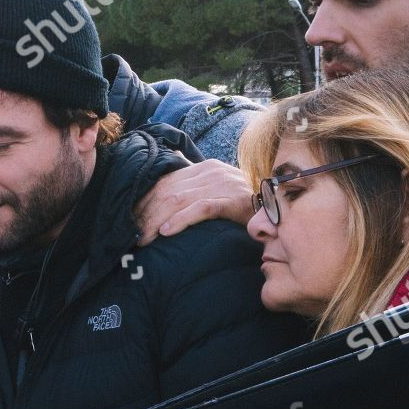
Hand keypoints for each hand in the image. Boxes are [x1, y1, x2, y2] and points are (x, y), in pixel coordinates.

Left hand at [134, 159, 252, 245]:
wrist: (278, 206)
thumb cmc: (242, 205)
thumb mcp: (215, 193)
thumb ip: (192, 193)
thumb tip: (162, 204)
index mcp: (202, 168)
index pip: (163, 183)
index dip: (143, 202)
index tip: (129, 221)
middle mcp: (209, 172)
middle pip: (166, 192)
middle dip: (145, 215)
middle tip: (132, 236)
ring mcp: (221, 184)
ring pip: (178, 200)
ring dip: (156, 221)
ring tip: (143, 239)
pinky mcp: (233, 200)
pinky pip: (201, 208)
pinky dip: (181, 220)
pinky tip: (167, 232)